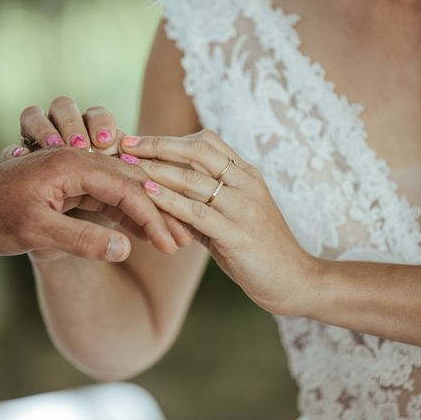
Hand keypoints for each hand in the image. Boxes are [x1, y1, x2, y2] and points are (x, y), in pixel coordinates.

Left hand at [5, 98, 192, 259]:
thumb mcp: (36, 232)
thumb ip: (83, 239)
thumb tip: (125, 248)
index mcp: (70, 165)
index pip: (126, 187)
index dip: (152, 217)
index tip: (169, 243)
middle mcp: (75, 161)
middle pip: (130, 183)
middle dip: (157, 213)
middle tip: (179, 240)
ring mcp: (71, 172)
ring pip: (119, 189)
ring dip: (142, 214)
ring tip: (166, 239)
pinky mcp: (66, 186)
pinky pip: (103, 197)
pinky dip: (121, 214)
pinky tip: (136, 233)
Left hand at [119, 129, 321, 315]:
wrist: (295, 281)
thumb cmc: (257, 250)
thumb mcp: (230, 218)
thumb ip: (201, 203)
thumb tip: (161, 194)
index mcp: (246, 175)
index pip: (205, 142)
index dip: (168, 138)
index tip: (138, 139)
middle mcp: (247, 183)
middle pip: (198, 150)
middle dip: (157, 145)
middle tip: (125, 143)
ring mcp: (244, 207)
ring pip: (194, 179)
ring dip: (156, 170)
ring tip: (127, 166)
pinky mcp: (239, 234)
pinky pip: (198, 212)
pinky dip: (170, 201)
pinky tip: (148, 194)